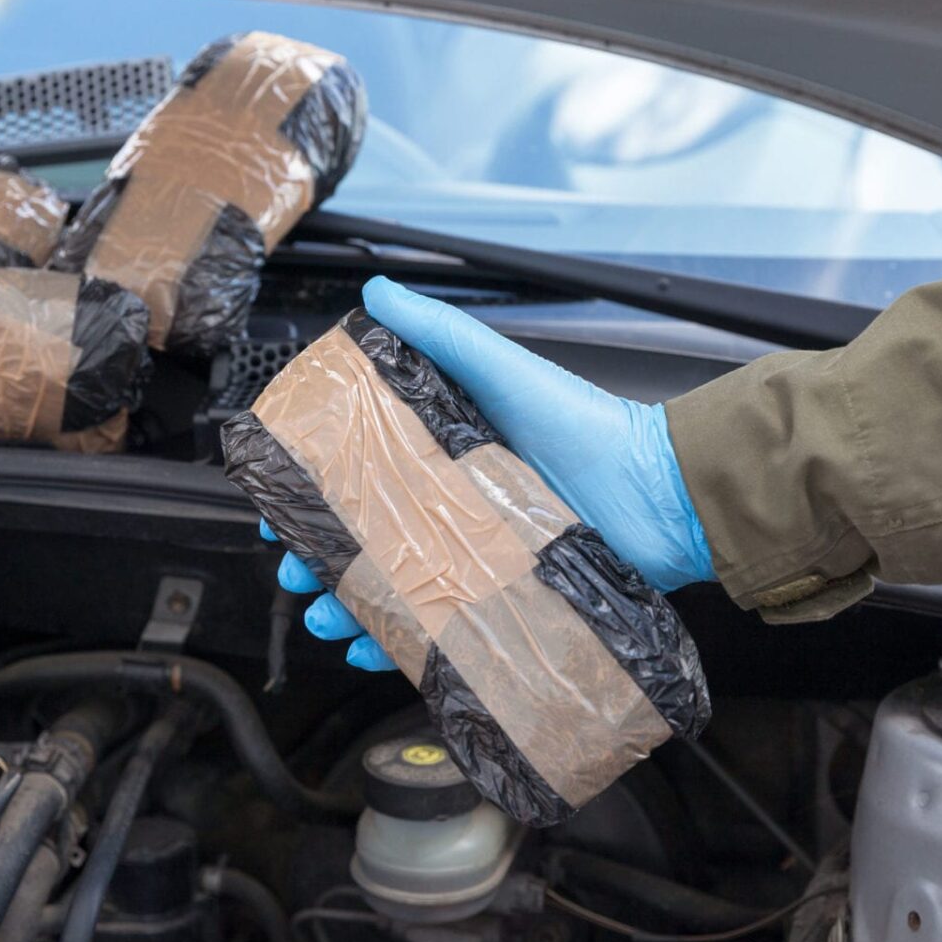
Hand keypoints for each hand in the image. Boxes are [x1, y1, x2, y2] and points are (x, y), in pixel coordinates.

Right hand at [274, 276, 715, 670]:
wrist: (661, 496)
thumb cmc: (589, 426)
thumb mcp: (504, 371)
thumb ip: (440, 334)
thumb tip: (376, 291)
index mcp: (441, 453)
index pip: (359, 475)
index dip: (313, 492)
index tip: (280, 504)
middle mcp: (451, 508)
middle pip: (364, 540)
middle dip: (319, 559)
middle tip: (295, 572)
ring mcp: (474, 560)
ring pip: (392, 591)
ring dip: (349, 607)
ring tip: (324, 616)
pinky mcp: (500, 604)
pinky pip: (438, 633)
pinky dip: (399, 647)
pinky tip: (370, 650)